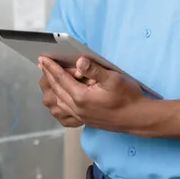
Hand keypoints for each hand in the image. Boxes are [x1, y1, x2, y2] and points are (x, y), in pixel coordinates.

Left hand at [38, 55, 153, 133]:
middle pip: (57, 89)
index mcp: (82, 97)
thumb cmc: (128, 98)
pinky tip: (61, 95)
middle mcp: (78, 108)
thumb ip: (94, 70)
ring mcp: (81, 116)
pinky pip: (66, 109)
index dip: (51, 67)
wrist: (137, 118)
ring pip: (60, 100)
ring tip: (49, 77)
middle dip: (48, 75)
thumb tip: (78, 62)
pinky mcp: (86, 120)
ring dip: (53, 87)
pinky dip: (60, 98)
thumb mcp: (113, 79)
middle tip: (41, 64)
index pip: (61, 79)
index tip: (42, 58)